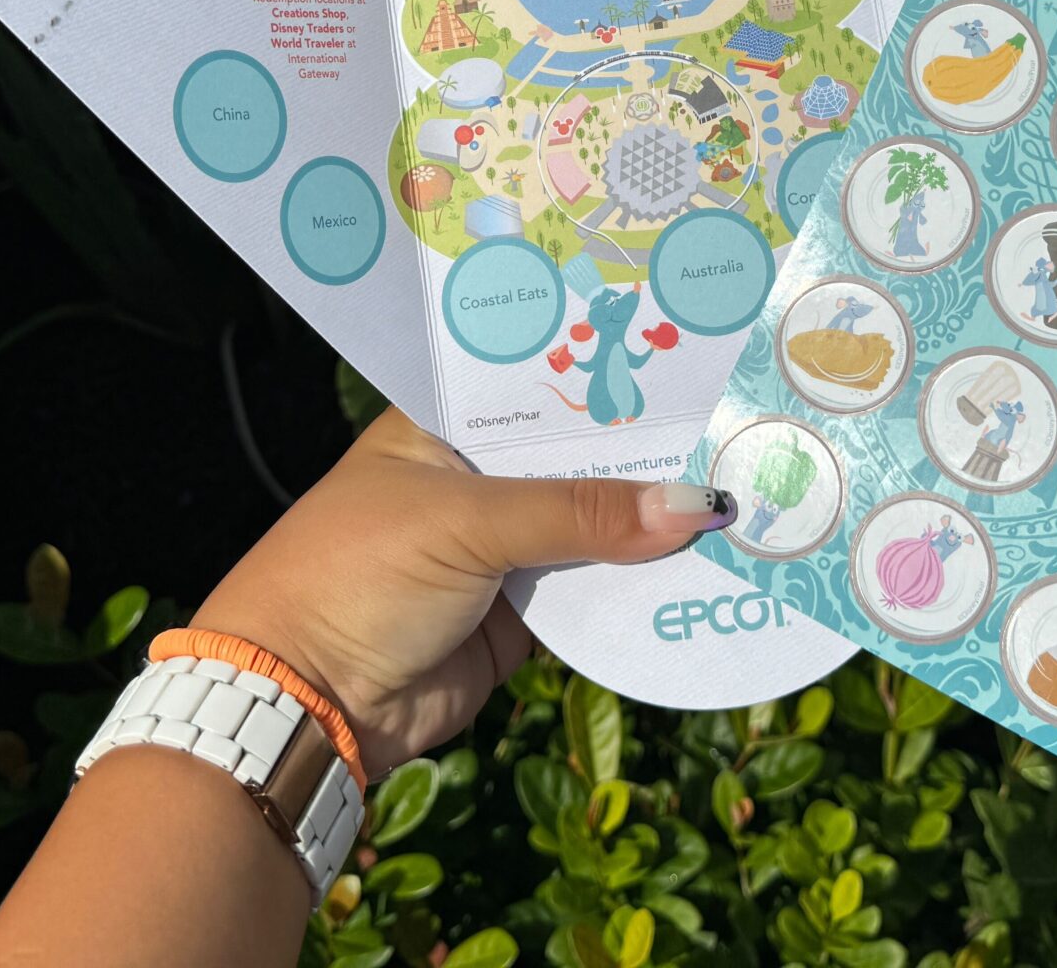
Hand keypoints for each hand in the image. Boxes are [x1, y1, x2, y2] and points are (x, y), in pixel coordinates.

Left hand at [191, 409, 732, 775]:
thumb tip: (695, 505)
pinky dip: (641, 586)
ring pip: (595, 526)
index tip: (693, 354)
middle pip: (579, 457)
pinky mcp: (519, 614)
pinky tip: (710, 565)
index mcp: (445, 426)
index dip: (610, 373)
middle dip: (649, 454)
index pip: (540, 384)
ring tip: (750, 489)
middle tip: (742, 425)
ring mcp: (500, 548)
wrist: (306, 704)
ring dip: (654, 523)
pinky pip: (593, 591)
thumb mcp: (466, 523)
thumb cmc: (358, 575)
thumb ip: (579, 512)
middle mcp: (476, 478)